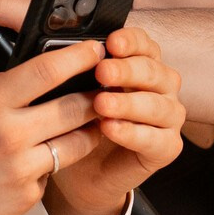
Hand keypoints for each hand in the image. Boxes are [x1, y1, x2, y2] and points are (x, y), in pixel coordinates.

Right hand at [0, 42, 104, 214]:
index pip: (46, 70)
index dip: (78, 56)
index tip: (95, 49)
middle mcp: (10, 134)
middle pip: (75, 107)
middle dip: (98, 94)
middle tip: (107, 86)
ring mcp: (22, 168)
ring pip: (77, 142)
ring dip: (89, 129)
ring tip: (92, 120)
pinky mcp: (27, 196)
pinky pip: (52, 171)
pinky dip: (50, 162)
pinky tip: (40, 158)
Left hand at [45, 26, 186, 214]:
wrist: (81, 173)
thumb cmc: (75, 126)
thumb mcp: (66, 92)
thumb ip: (65, 68)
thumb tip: (45, 47)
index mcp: (140, 66)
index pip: (144, 44)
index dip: (130, 41)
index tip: (110, 42)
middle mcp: (160, 88)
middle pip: (155, 71)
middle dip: (128, 70)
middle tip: (102, 71)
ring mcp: (167, 118)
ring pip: (160, 105)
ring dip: (130, 102)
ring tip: (101, 103)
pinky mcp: (166, 148)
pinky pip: (157, 138)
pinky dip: (133, 132)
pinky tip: (110, 128)